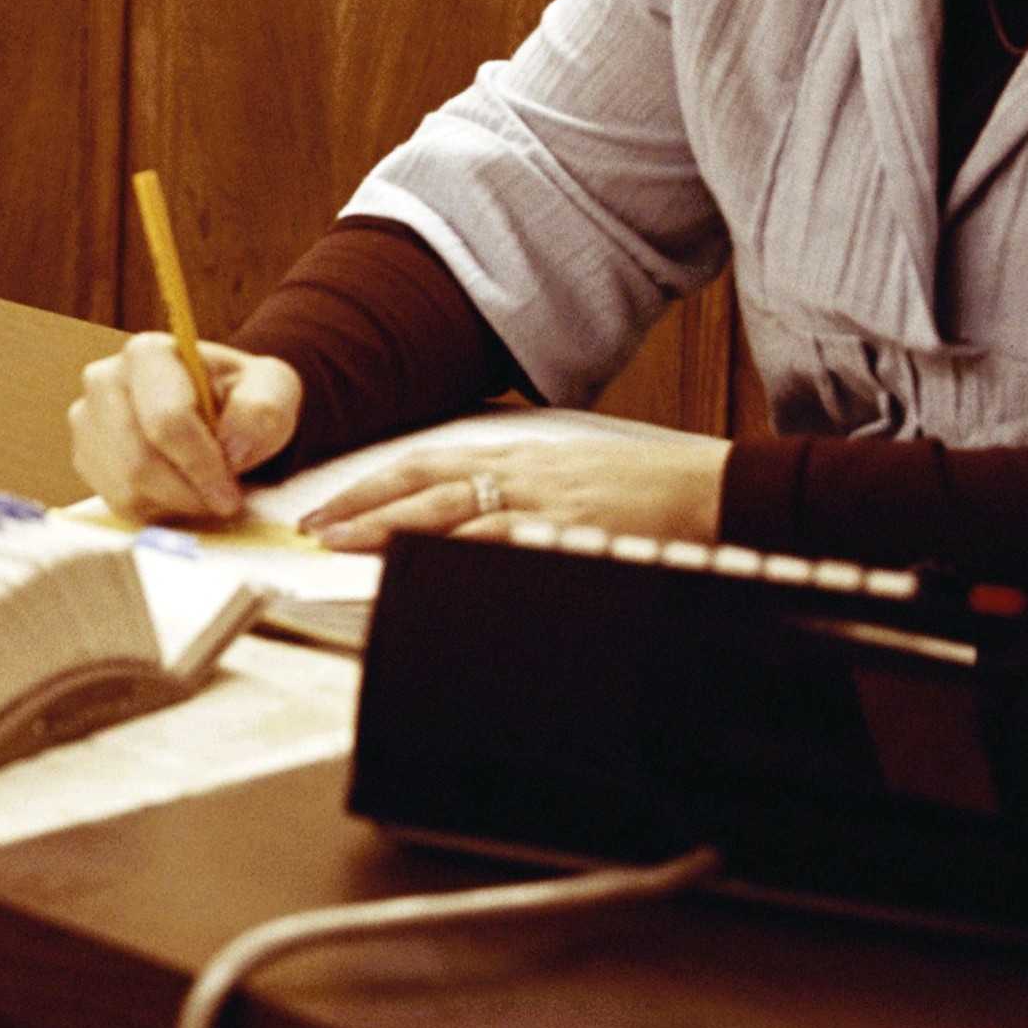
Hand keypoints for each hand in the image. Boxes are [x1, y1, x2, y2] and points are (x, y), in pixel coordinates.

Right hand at [70, 336, 302, 522]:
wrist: (219, 410)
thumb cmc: (242, 396)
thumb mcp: (273, 389)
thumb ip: (262, 409)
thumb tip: (233, 449)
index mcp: (148, 353)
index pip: (166, 420)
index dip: (200, 464)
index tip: (230, 492)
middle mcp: (105, 380)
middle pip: (138, 460)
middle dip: (187, 492)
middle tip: (223, 503)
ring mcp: (88, 420)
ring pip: (125, 487)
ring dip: (174, 503)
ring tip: (204, 493)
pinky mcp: (86, 457)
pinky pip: (116, 502)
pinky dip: (155, 509)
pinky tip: (179, 492)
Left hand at [298, 427, 730, 554]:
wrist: (712, 488)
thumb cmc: (645, 493)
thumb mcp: (568, 484)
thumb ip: (518, 500)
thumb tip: (467, 530)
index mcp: (517, 460)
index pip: (427, 463)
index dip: (372, 484)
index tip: (329, 507)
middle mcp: (520, 472)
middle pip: (424, 482)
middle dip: (362, 506)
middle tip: (314, 530)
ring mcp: (544, 501)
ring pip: (452, 509)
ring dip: (393, 527)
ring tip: (347, 548)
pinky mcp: (570, 530)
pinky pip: (504, 541)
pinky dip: (461, 553)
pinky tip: (429, 568)